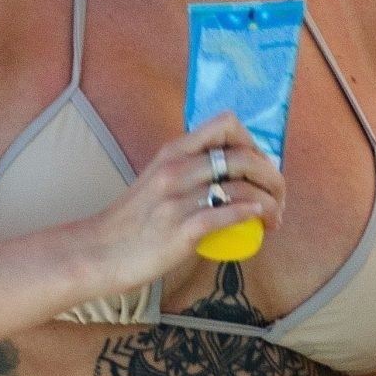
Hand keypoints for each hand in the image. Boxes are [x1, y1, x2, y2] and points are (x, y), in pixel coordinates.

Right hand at [81, 112, 285, 295]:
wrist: (97, 251)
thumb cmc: (132, 220)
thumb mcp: (157, 179)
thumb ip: (188, 169)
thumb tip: (230, 172)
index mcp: (173, 151)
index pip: (226, 124)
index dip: (253, 142)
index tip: (259, 167)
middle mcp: (177, 168)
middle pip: (245, 157)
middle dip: (273, 177)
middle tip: (278, 197)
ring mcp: (178, 198)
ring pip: (243, 186)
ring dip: (270, 201)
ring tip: (274, 218)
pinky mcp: (181, 229)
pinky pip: (227, 213)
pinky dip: (252, 214)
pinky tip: (260, 221)